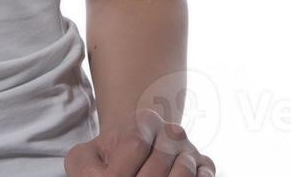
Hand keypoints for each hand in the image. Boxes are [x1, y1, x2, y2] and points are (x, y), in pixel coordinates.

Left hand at [65, 108, 216, 175]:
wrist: (127, 160)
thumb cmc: (103, 163)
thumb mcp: (84, 159)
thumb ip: (86, 167)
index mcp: (143, 120)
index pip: (135, 143)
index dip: (120, 170)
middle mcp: (171, 132)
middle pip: (159, 162)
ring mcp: (189, 151)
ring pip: (184, 170)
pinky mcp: (203, 167)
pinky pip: (206, 175)